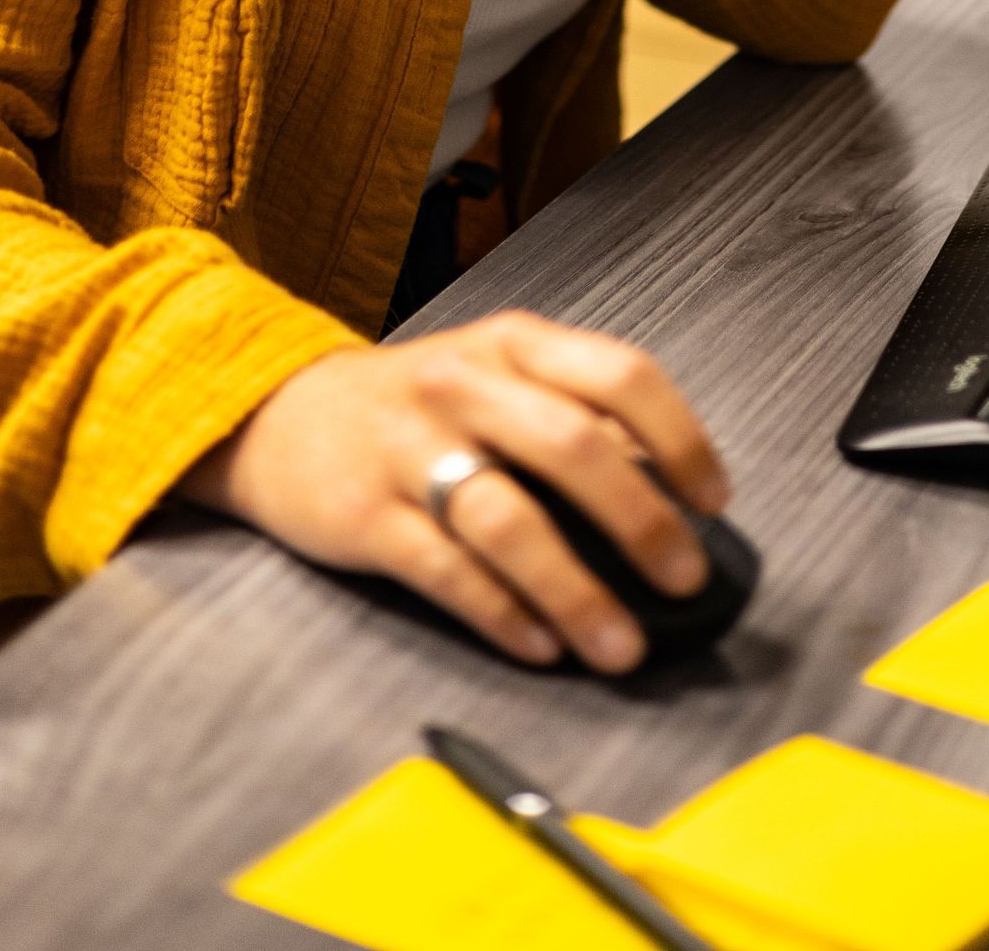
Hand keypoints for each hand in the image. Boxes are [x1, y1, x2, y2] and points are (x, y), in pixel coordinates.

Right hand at [178, 310, 725, 674]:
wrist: (275, 415)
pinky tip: (541, 646)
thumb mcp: (495, 378)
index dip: (679, 437)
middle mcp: (464, 384)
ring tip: (621, 644)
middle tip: (684, 578)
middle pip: (572, 446)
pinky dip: (503, 615)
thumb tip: (666, 491)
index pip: (619, 374)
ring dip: (576, 590)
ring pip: (509, 519)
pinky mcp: (366, 515)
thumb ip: (572, 417)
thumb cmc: (412, 404)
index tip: (713, 499)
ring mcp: (411, 448)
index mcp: (513, 343)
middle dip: (641, 520)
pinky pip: (447, 572)